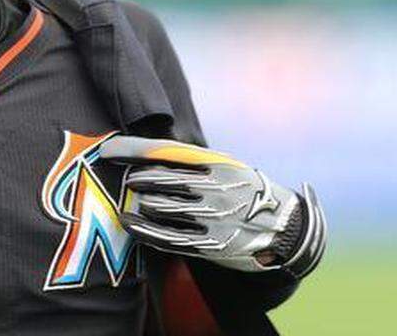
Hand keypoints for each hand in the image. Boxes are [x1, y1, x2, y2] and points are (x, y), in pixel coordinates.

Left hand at [97, 135, 325, 278]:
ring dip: (140, 204)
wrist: (288, 230)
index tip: (109, 150)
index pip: (166, 152)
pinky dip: (145, 231)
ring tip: (126, 202)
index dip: (133, 151)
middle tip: (125, 178)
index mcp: (219, 164)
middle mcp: (216, 189)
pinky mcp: (211, 244)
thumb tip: (151, 155)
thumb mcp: (230, 168)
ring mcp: (213, 218)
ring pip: (163, 208)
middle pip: (162, 180)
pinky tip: (130, 225)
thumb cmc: (250, 193)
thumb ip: (195, 163)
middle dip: (137, 178)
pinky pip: (169, 238)